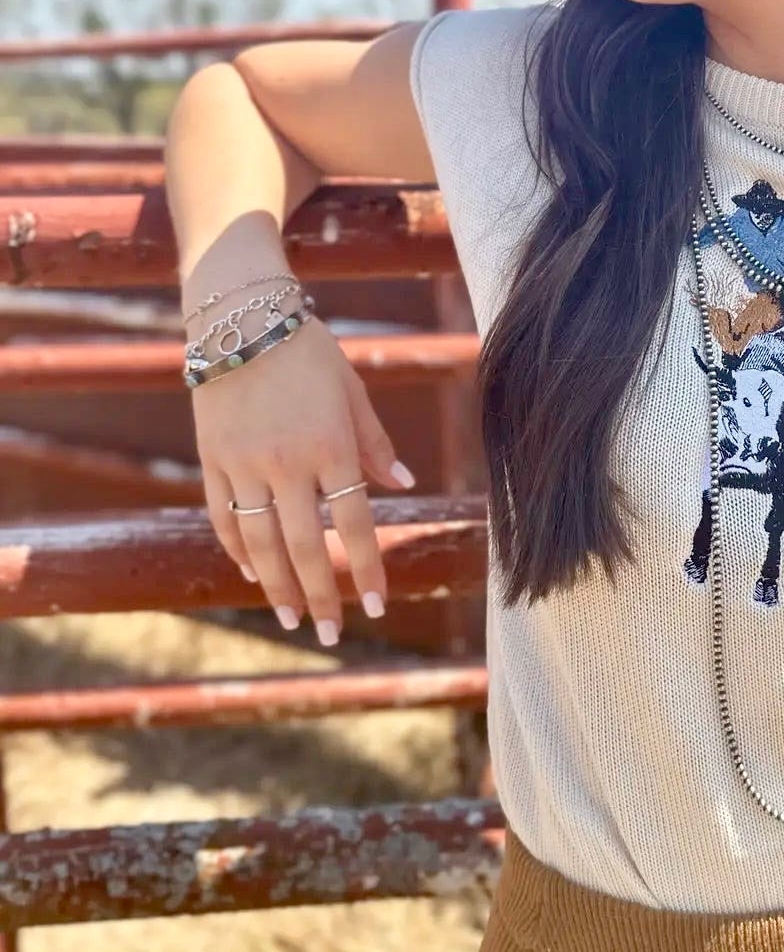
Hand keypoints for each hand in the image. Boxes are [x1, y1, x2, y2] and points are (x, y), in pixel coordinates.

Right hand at [190, 309, 415, 644]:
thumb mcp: (353, 390)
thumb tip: (403, 484)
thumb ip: (374, 442)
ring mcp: (244, 464)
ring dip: (277, 585)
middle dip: (320, 594)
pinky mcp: (211, 460)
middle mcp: (287, 462)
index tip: (377, 604)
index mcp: (330, 445)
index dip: (365, 567)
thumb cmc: (309, 353)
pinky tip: (253, 573)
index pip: (353, 523)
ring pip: (260, 542)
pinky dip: (238, 549)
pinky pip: (224, 516)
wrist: (241, 319)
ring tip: (292, 617)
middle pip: (305, 546)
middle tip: (329, 632)